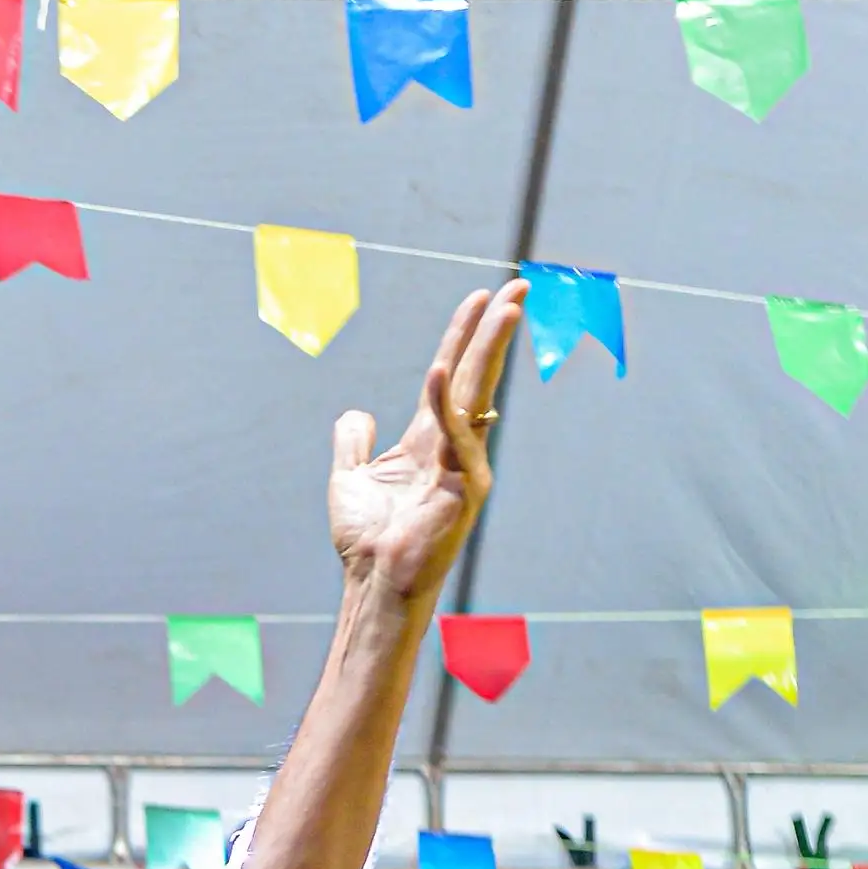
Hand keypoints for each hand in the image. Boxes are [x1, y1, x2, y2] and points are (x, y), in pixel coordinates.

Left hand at [327, 280, 526, 605]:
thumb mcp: (349, 478)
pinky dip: (446, 403)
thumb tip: (357, 413)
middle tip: (518, 287)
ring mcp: (466, 464)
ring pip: (480, 394)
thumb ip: (353, 442)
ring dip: (491, 349)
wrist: (373, 581)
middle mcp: (454, 444)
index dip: (463, 335)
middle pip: (478, 374)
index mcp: (429, 438)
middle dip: (496, 330)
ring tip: (506, 308)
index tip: (480, 297)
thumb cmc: (366, 540)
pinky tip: (440, 369)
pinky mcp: (468, 488)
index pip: (453, 374)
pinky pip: (456, 436)